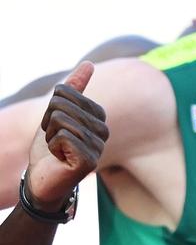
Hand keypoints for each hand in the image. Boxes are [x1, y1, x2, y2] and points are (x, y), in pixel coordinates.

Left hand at [26, 62, 108, 210]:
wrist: (43, 180)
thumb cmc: (51, 147)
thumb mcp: (57, 114)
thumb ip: (74, 90)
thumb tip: (89, 63)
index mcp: (99, 116)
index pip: (67, 93)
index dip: (52, 109)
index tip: (56, 127)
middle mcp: (103, 130)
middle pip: (63, 106)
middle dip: (49, 123)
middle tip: (55, 141)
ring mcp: (98, 146)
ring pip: (61, 122)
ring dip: (50, 136)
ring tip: (57, 150)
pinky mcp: (89, 160)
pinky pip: (62, 137)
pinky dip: (52, 147)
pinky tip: (60, 159)